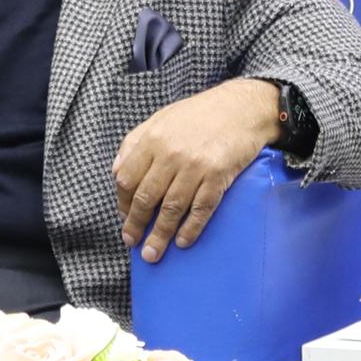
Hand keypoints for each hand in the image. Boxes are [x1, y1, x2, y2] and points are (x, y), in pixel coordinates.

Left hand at [114, 77, 281, 263]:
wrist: (242, 107)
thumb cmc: (200, 113)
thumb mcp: (161, 118)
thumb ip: (135, 142)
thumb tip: (117, 172)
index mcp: (153, 140)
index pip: (127, 179)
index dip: (123, 203)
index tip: (124, 217)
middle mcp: (171, 154)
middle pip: (146, 198)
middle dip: (136, 225)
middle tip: (132, 243)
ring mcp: (195, 166)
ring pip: (172, 209)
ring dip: (160, 235)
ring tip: (152, 253)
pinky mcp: (219, 176)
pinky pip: (201, 209)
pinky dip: (191, 228)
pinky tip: (183, 242)